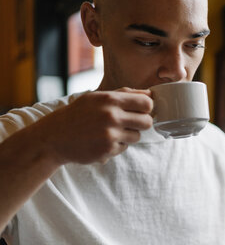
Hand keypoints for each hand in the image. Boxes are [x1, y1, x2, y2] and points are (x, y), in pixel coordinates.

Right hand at [37, 88, 152, 164]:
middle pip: (147, 122)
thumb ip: (124, 94)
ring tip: (112, 132)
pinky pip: (125, 147)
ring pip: (137, 136)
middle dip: (141, 123)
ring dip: (129, 135)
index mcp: (110, 99)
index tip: (140, 110)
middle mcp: (111, 116)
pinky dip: (117, 145)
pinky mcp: (108, 150)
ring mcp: (110, 134)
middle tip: (129, 123)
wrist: (54, 137)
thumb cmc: (78, 114)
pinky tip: (103, 141)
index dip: (147, 108)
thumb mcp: (97, 97)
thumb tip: (150, 94)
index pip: (147, 103)